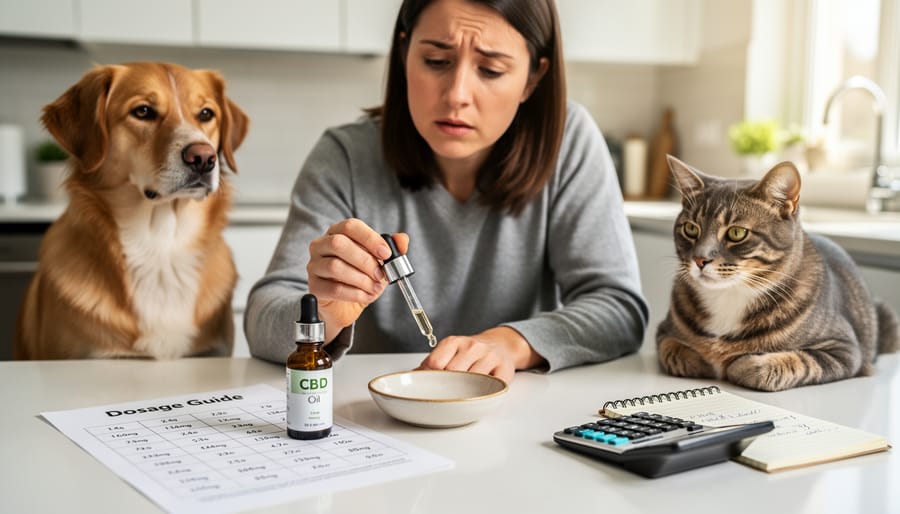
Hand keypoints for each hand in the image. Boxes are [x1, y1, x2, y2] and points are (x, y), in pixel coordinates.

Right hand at [307, 218, 407, 341]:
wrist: (345, 306)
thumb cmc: (360, 278)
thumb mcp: (379, 262)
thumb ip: (392, 248)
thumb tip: (402, 239)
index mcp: (337, 232)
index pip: (350, 226)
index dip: (370, 238)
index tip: (386, 253)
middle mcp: (321, 245)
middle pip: (339, 244)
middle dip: (365, 260)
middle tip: (381, 274)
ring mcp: (314, 265)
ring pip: (335, 266)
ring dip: (361, 279)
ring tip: (375, 287)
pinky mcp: (314, 286)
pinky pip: (334, 288)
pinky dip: (355, 293)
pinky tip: (365, 296)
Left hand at [417, 327, 545, 383]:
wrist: (500, 345)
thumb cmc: (470, 353)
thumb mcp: (450, 351)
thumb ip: (433, 363)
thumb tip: (412, 377)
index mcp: (454, 342)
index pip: (435, 363)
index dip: (429, 379)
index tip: (427, 388)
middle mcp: (472, 346)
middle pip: (452, 374)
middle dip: (446, 387)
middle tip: (445, 395)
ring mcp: (489, 357)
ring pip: (471, 381)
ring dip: (465, 391)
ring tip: (463, 393)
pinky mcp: (504, 370)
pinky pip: (491, 387)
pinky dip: (484, 393)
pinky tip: (480, 392)